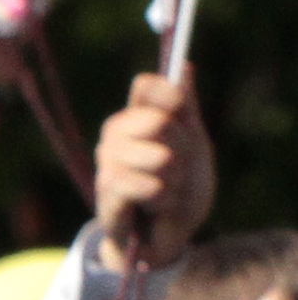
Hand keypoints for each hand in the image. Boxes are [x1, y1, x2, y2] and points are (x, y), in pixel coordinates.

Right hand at [94, 71, 215, 274]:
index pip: (146, 87)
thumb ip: (185, 107)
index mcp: (134, 119)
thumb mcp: (193, 142)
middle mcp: (115, 137)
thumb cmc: (181, 186)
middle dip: (182, 150)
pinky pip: (148, 186)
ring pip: (159, 158)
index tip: (180, 110)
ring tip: (167, 192)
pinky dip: (163, 200)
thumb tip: (184, 65)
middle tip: (177, 168)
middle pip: (159, 122)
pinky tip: (154, 208)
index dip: (169, 95)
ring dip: (175, 181)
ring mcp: (107, 165)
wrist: (168, 234)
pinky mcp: (107, 194)